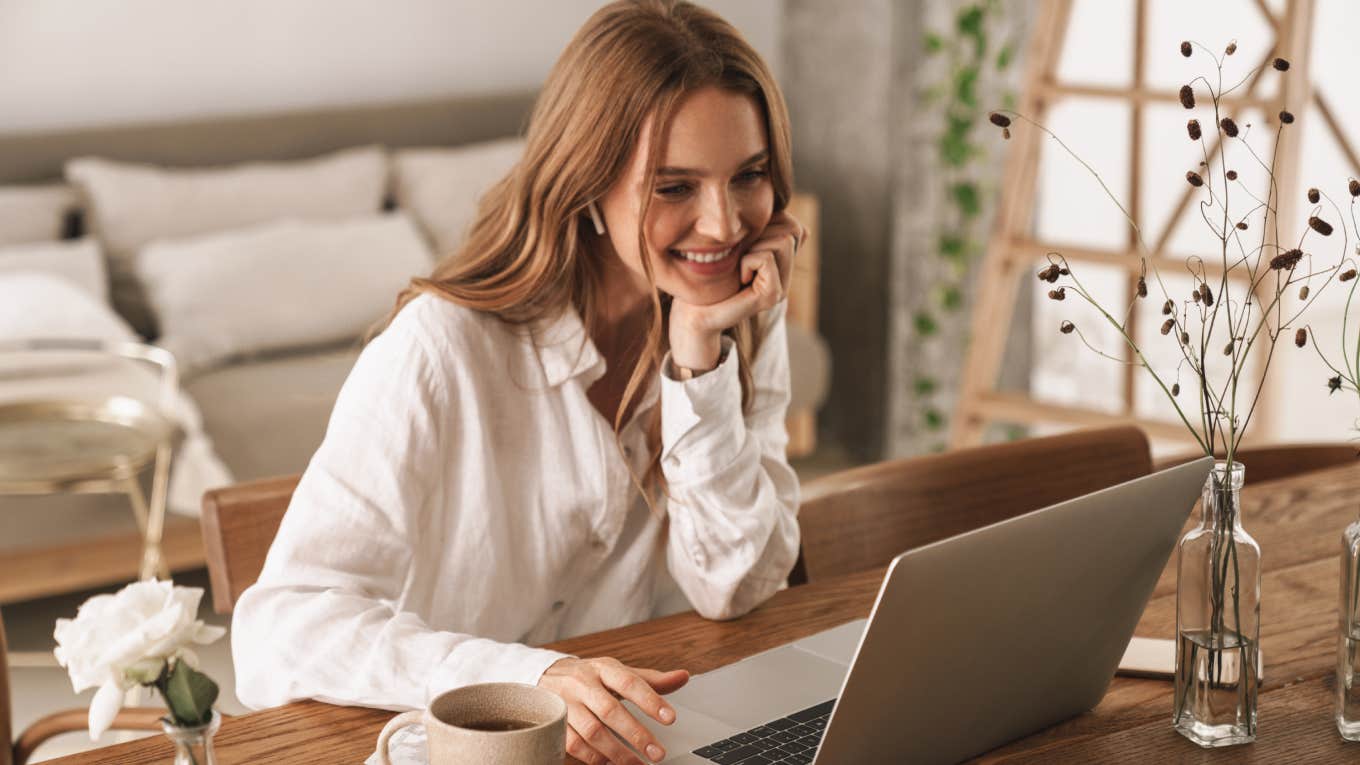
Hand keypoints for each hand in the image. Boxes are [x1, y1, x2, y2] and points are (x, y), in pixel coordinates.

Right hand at [538, 656, 689, 764]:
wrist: (547, 675)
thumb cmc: (591, 677)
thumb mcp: (618, 672)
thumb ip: (650, 680)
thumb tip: (683, 677)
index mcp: (603, 668)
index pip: (629, 682)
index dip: (650, 700)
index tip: (670, 718)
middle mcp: (583, 683)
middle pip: (610, 710)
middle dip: (636, 734)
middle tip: (657, 753)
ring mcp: (566, 703)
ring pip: (592, 731)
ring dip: (617, 751)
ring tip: (637, 764)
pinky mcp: (554, 722)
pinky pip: (574, 744)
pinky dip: (593, 757)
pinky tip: (610, 763)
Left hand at [669, 210, 804, 370]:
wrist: (694, 309)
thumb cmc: (708, 273)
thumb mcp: (737, 242)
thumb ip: (758, 227)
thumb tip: (779, 207)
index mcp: (782, 262)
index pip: (794, 225)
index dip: (768, 223)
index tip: (745, 243)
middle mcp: (786, 275)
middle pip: (792, 229)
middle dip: (761, 233)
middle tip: (741, 256)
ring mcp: (782, 287)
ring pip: (783, 240)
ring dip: (753, 247)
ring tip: (740, 266)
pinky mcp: (772, 295)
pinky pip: (766, 258)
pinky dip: (747, 261)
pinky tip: (739, 277)